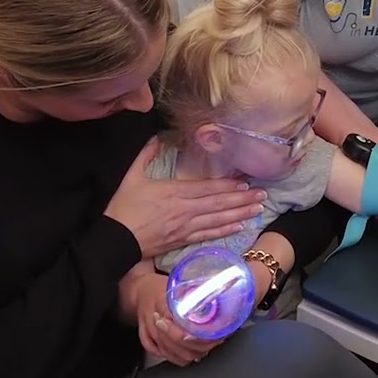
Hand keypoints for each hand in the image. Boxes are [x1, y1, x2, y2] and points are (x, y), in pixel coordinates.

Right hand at [105, 137, 266, 258]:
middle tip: (263, 196)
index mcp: (174, 192)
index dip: (228, 185)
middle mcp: (185, 210)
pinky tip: (239, 227)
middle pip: (219, 204)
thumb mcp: (131, 177)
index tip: (246, 182)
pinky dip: (225, 231)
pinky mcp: (182, 240)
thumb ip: (145, 155)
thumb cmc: (122, 209)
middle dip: (242, 199)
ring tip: (258, 210)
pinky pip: (208, 235)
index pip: (207, 188)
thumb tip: (155, 137)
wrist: (114, 241)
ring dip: (240, 214)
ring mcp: (185, 227)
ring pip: (218, 220)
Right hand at [127, 273, 222, 366]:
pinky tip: (186, 352)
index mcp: (164, 310)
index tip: (214, 335)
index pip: (181, 335)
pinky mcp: (147, 340)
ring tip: (204, 346)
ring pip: (171, 354)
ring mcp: (151, 334)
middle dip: (199, 347)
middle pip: (178, 348)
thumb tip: (213, 298)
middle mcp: (156, 325)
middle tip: (214, 341)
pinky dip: (175, 357)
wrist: (139, 289)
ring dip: (190, 353)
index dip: (200, 339)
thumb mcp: (177, 286)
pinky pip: (161, 355)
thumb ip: (193, 295)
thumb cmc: (158, 287)